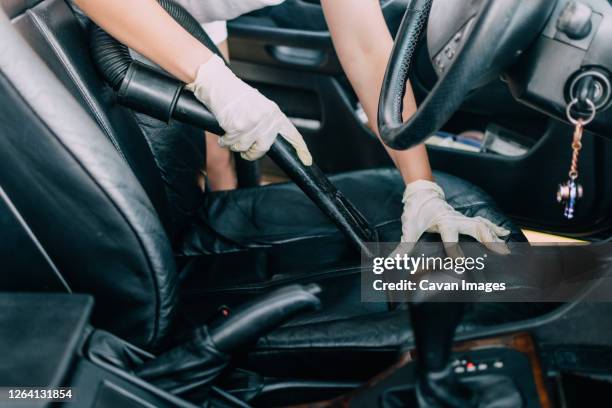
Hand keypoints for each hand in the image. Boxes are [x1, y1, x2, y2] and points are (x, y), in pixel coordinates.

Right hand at [187, 55, 311, 164]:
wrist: (218, 83)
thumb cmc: (235, 95)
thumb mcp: (259, 107)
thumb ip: (267, 123)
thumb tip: (267, 142)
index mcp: (275, 113)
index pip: (293, 134)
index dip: (301, 149)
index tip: (307, 161)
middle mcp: (267, 118)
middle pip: (263, 149)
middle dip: (251, 153)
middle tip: (244, 149)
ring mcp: (253, 122)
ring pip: (245, 148)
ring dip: (235, 145)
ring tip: (230, 134)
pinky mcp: (239, 126)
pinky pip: (231, 144)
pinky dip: (224, 142)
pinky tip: (223, 133)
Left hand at [400, 180, 510, 254]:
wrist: (421, 193)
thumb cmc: (415, 212)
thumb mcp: (408, 229)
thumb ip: (403, 247)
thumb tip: (392, 262)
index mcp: (442, 222)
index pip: (450, 238)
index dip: (455, 251)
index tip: (461, 264)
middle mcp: (455, 219)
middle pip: (475, 228)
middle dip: (488, 240)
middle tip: (501, 253)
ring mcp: (461, 217)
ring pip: (482, 225)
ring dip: (494, 235)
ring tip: (506, 248)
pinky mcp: (464, 217)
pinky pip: (482, 222)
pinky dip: (493, 227)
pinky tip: (504, 232)